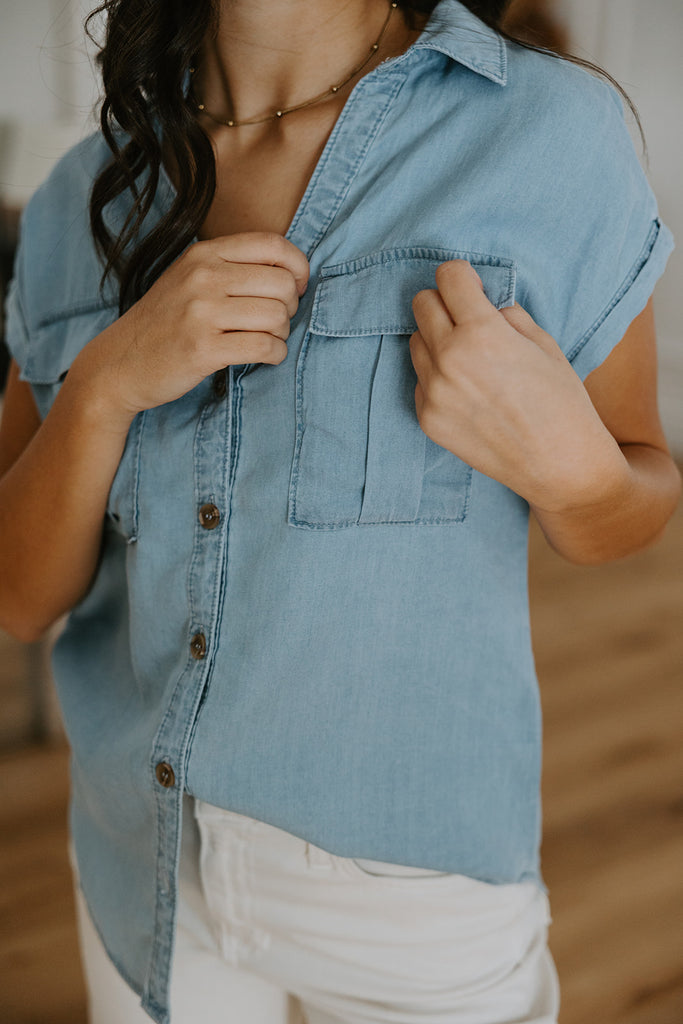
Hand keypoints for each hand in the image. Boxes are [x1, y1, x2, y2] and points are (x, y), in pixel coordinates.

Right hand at [75, 232, 309, 425]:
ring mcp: (201, 313)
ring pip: (277, 316)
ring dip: (283, 333)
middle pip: (281, 283)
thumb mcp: (189, 279)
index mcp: (203, 254)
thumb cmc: (164, 323)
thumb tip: (290, 270)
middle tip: (277, 321)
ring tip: (269, 339)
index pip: (273, 245)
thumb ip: (231, 267)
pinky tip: (267, 356)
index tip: (295, 287)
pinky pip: (264, 347)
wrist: (119, 363)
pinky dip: (275, 354)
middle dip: (290, 306)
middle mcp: (202, 278)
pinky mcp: (203, 350)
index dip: (297, 267)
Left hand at [408, 259, 624, 512]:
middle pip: (422, 305)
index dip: (462, 277)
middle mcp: (449, 360)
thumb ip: (506, 315)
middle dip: (445, 304)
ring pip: (416, 343)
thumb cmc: (561, 402)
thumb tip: (483, 302)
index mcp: (481, 333)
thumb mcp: (543, 343)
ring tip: (470, 361)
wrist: (559, 465)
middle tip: (468, 319)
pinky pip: (420, 381)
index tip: (472, 287)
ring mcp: (434, 393)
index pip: (447, 277)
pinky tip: (468, 393)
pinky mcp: (427, 419)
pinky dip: (437, 378)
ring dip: (437, 341)